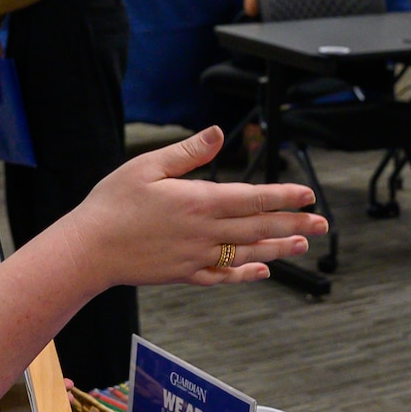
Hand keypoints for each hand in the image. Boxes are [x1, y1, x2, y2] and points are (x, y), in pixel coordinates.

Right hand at [67, 127, 327, 286]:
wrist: (88, 250)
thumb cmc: (112, 204)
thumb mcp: (148, 166)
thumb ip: (189, 153)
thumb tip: (218, 133)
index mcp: (199, 201)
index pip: (253, 198)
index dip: (284, 196)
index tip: (307, 195)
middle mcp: (204, 232)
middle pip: (258, 227)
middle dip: (294, 224)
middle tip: (322, 224)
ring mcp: (196, 257)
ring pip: (247, 254)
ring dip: (278, 249)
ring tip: (303, 245)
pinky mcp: (184, 275)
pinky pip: (223, 277)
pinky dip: (246, 275)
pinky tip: (263, 272)